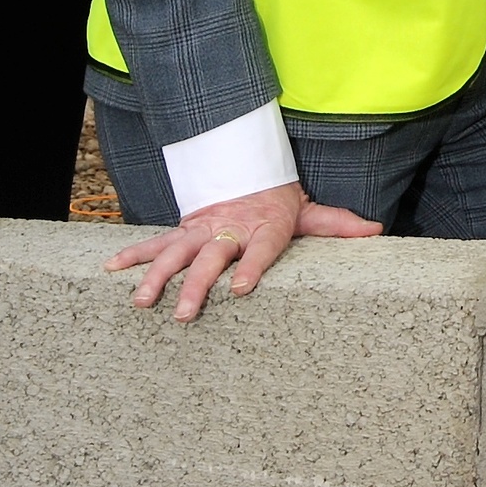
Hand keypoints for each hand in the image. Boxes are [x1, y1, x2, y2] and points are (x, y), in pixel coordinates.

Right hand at [108, 179, 380, 321]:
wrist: (247, 172)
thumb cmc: (280, 204)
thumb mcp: (310, 213)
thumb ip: (338, 225)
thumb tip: (376, 231)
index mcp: (264, 228)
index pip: (262, 250)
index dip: (253, 268)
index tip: (242, 290)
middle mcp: (229, 230)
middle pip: (212, 259)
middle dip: (197, 285)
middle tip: (185, 314)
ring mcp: (202, 231)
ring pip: (176, 253)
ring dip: (157, 277)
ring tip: (141, 302)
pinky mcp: (182, 233)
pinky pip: (153, 245)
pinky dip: (131, 256)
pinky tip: (110, 271)